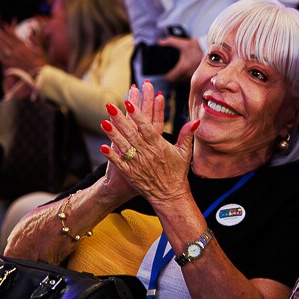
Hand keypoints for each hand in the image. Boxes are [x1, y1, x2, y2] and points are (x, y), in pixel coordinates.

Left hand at [0, 23, 45, 75]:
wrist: (39, 74)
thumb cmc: (41, 61)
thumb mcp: (40, 49)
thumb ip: (35, 39)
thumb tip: (31, 30)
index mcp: (23, 45)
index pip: (13, 34)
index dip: (7, 28)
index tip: (3, 23)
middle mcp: (16, 50)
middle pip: (4, 38)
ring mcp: (12, 57)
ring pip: (0, 46)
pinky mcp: (10, 64)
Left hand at [99, 81, 190, 204]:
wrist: (170, 196)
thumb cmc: (177, 173)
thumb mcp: (184, 153)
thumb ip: (187, 135)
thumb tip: (195, 121)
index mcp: (160, 147)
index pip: (147, 127)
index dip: (138, 115)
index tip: (129, 103)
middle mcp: (148, 154)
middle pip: (132, 133)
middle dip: (120, 119)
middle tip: (110, 106)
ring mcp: (138, 164)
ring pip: (124, 146)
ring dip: (113, 134)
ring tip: (103, 122)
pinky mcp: (131, 174)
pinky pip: (119, 163)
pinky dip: (111, 156)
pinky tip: (102, 147)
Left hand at [158, 36, 203, 83]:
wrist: (209, 49)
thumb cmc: (197, 47)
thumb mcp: (183, 43)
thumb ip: (170, 42)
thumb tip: (160, 42)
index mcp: (183, 67)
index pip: (170, 78)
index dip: (165, 77)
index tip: (163, 75)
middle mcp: (188, 73)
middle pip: (176, 80)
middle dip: (172, 78)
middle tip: (168, 74)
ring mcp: (193, 75)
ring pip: (183, 81)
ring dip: (179, 78)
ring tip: (176, 74)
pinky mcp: (198, 75)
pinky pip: (189, 79)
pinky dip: (186, 78)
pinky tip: (185, 73)